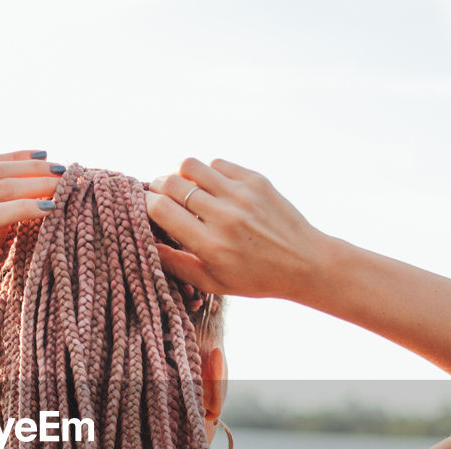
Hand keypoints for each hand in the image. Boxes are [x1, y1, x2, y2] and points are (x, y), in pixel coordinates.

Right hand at [146, 158, 332, 300]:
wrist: (304, 262)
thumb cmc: (254, 278)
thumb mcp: (212, 282)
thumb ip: (175, 264)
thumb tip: (146, 242)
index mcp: (211, 245)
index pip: (162, 209)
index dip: (146, 204)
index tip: (146, 207)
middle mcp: (225, 216)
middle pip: (172, 183)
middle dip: (158, 186)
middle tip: (160, 195)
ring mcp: (242, 194)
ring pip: (191, 165)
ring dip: (181, 175)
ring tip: (186, 189)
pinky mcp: (256, 180)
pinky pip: (217, 164)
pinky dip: (208, 174)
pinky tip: (213, 189)